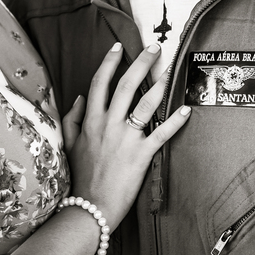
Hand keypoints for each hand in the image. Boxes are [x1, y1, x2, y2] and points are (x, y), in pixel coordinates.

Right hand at [61, 44, 190, 228]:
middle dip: (141, 63)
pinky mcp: (141, 155)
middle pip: (126, 86)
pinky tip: (186, 109)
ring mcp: (126, 139)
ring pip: (145, 105)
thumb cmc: (80, 177)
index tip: (118, 47)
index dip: (109, 63)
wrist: (89, 207)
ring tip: (172, 70)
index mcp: (91, 120)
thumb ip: (73, 118)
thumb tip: (81, 97)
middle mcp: (108, 124)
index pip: (99, 83)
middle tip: (155, 47)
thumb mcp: (69, 144)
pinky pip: (161, 134)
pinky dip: (174, 121)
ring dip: (160, 85)